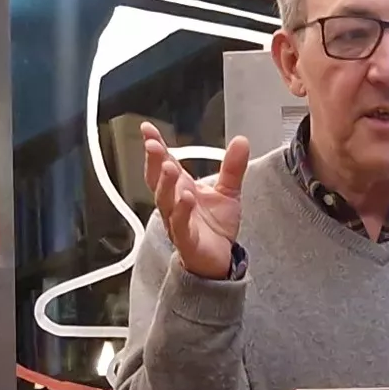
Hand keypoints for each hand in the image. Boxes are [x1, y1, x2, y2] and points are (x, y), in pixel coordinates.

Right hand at [141, 124, 248, 280]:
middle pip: (158, 180)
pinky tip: (184, 199)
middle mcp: (174, 203)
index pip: (163, 163)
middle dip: (154, 162)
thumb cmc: (215, 227)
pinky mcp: (186, 240)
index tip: (147, 129)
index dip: (155, 147)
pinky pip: (180, 224)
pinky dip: (181, 211)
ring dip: (166, 184)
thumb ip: (233, 167)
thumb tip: (241, 141)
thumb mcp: (228, 191)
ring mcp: (177, 221)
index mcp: (180, 188)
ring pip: (165, 201)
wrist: (219, 260)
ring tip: (170, 169)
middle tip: (153, 145)